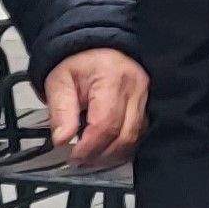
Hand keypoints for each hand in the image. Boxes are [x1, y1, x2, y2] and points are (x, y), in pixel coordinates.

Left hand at [43, 48, 147, 165]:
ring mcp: (146, 96)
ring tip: (92, 155)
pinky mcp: (148, 102)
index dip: (89, 146)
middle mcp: (136, 88)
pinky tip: (107, 146)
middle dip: (101, 154)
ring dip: (113, 152)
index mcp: (112, 79)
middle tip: (80, 160)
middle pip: (125, 134)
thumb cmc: (79, 65)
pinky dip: (124, 144)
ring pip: (136, 136)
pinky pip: (141, 131)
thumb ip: (60, 111)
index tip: (72, 156)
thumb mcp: (59, 82)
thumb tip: (61, 140)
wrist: (100, 47)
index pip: (106, 123)